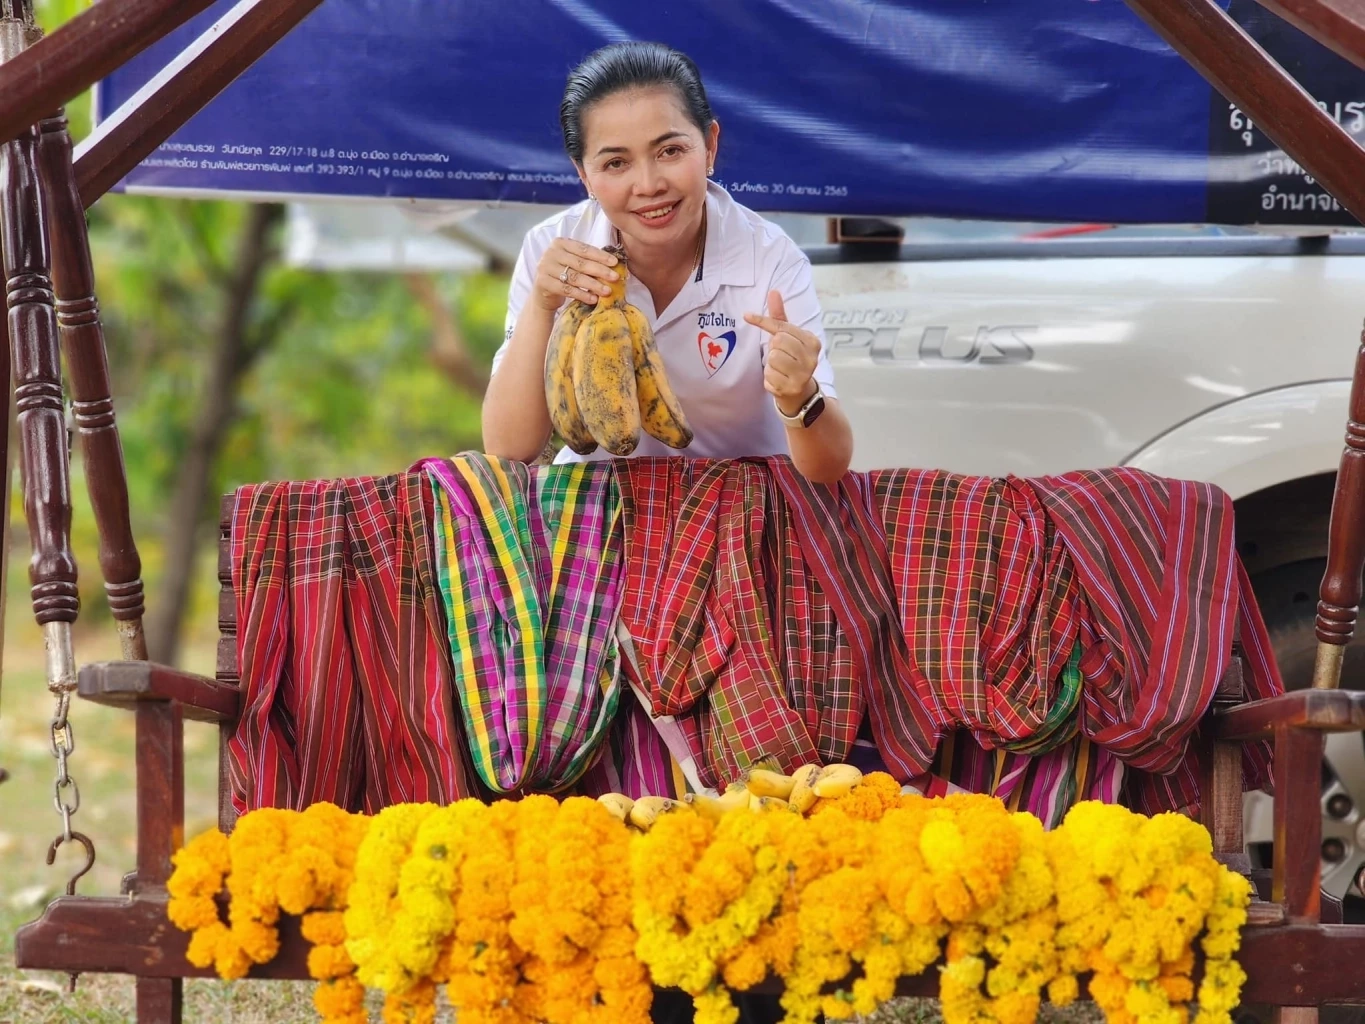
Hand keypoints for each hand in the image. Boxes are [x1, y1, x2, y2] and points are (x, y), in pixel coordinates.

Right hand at [533, 238, 619, 311]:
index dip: (600, 256)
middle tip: (615, 277)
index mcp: (560, 243)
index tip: (615, 263)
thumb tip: (613, 265)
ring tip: (607, 291)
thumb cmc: (562, 275)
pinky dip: (582, 295)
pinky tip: (593, 299)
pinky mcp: (544, 283)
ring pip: (575, 277)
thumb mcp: (572, 263)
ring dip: (593, 285)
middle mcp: (551, 253)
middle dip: (600, 271)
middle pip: (580, 263)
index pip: (584, 249)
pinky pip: (567, 289)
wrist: (542, 293)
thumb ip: (587, 260)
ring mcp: (545, 268)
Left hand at [744, 290, 820, 414]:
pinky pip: (769, 375)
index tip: (746, 316)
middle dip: (774, 347)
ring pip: (773, 358)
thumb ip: (780, 316)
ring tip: (780, 368)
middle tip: (780, 355)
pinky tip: (779, 379)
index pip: (782, 327)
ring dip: (771, 364)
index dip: (763, 321)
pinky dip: (769, 377)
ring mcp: (803, 374)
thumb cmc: (792, 359)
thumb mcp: (788, 336)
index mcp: (812, 341)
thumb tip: (774, 291)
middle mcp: (812, 358)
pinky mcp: (791, 388)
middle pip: (778, 341)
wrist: (799, 392)